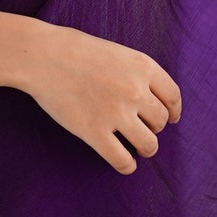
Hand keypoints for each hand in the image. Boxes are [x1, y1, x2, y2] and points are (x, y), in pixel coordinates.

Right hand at [18, 23, 181, 174]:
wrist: (42, 56)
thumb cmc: (75, 50)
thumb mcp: (118, 53)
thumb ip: (137, 74)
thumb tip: (150, 99)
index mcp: (143, 67)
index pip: (173, 97)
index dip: (174, 112)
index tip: (171, 119)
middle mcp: (135, 91)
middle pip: (160, 121)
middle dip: (154, 128)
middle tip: (142, 129)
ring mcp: (116, 113)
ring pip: (148, 144)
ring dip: (145, 149)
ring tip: (137, 149)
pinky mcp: (95, 132)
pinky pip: (122, 160)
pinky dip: (127, 166)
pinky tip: (125, 164)